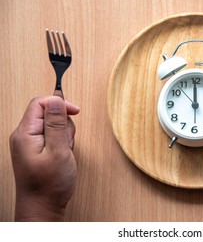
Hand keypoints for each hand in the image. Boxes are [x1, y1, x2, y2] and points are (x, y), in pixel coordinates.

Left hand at [9, 96, 79, 220]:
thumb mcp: (58, 151)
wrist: (43, 207)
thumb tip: (56, 100)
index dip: (59, 103)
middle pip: (47, 113)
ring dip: (64, 134)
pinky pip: (51, 135)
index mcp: (25, 134)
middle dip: (63, 124)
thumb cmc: (49, 185)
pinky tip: (62, 155)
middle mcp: (23, 136)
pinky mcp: (35, 149)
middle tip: (66, 142)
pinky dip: (61, 142)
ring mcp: (29, 143)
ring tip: (65, 152)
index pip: (40, 103)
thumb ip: (56, 124)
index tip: (75, 112)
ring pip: (52, 124)